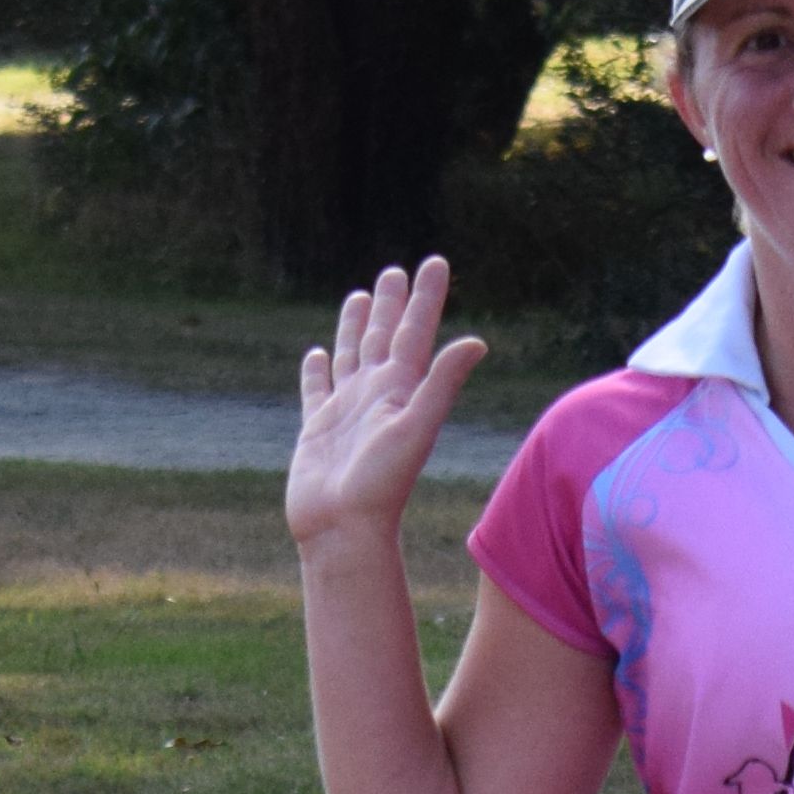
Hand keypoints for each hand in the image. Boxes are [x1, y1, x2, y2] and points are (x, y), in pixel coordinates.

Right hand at [288, 255, 489, 546]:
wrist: (345, 531)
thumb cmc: (382, 485)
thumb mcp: (416, 428)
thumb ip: (442, 384)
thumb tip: (476, 342)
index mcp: (401, 390)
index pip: (415, 332)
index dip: (425, 298)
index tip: (434, 262)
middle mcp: (375, 396)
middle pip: (383, 337)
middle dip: (390, 304)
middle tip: (394, 271)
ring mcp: (346, 412)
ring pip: (351, 357)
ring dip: (354, 328)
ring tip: (358, 297)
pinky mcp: (318, 430)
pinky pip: (317, 391)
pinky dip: (317, 372)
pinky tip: (317, 355)